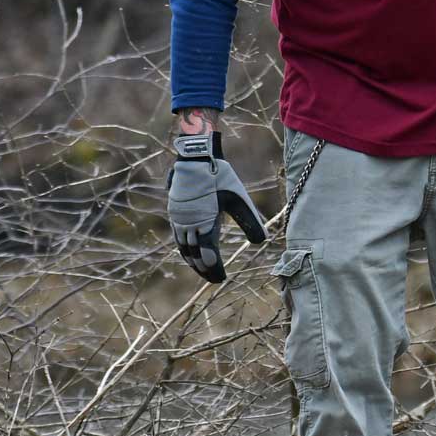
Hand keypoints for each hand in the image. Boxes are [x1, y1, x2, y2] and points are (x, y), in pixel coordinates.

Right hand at [166, 132, 266, 280]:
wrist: (195, 156)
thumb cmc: (220, 175)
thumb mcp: (238, 198)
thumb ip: (249, 220)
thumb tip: (261, 242)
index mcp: (204, 222)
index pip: (208, 254)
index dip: (214, 268)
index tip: (222, 278)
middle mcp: (189, 224)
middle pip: (194, 255)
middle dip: (204, 269)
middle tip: (214, 279)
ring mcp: (179, 219)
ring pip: (184, 248)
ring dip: (193, 261)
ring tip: (202, 270)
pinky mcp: (174, 212)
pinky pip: (178, 237)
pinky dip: (184, 249)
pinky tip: (190, 252)